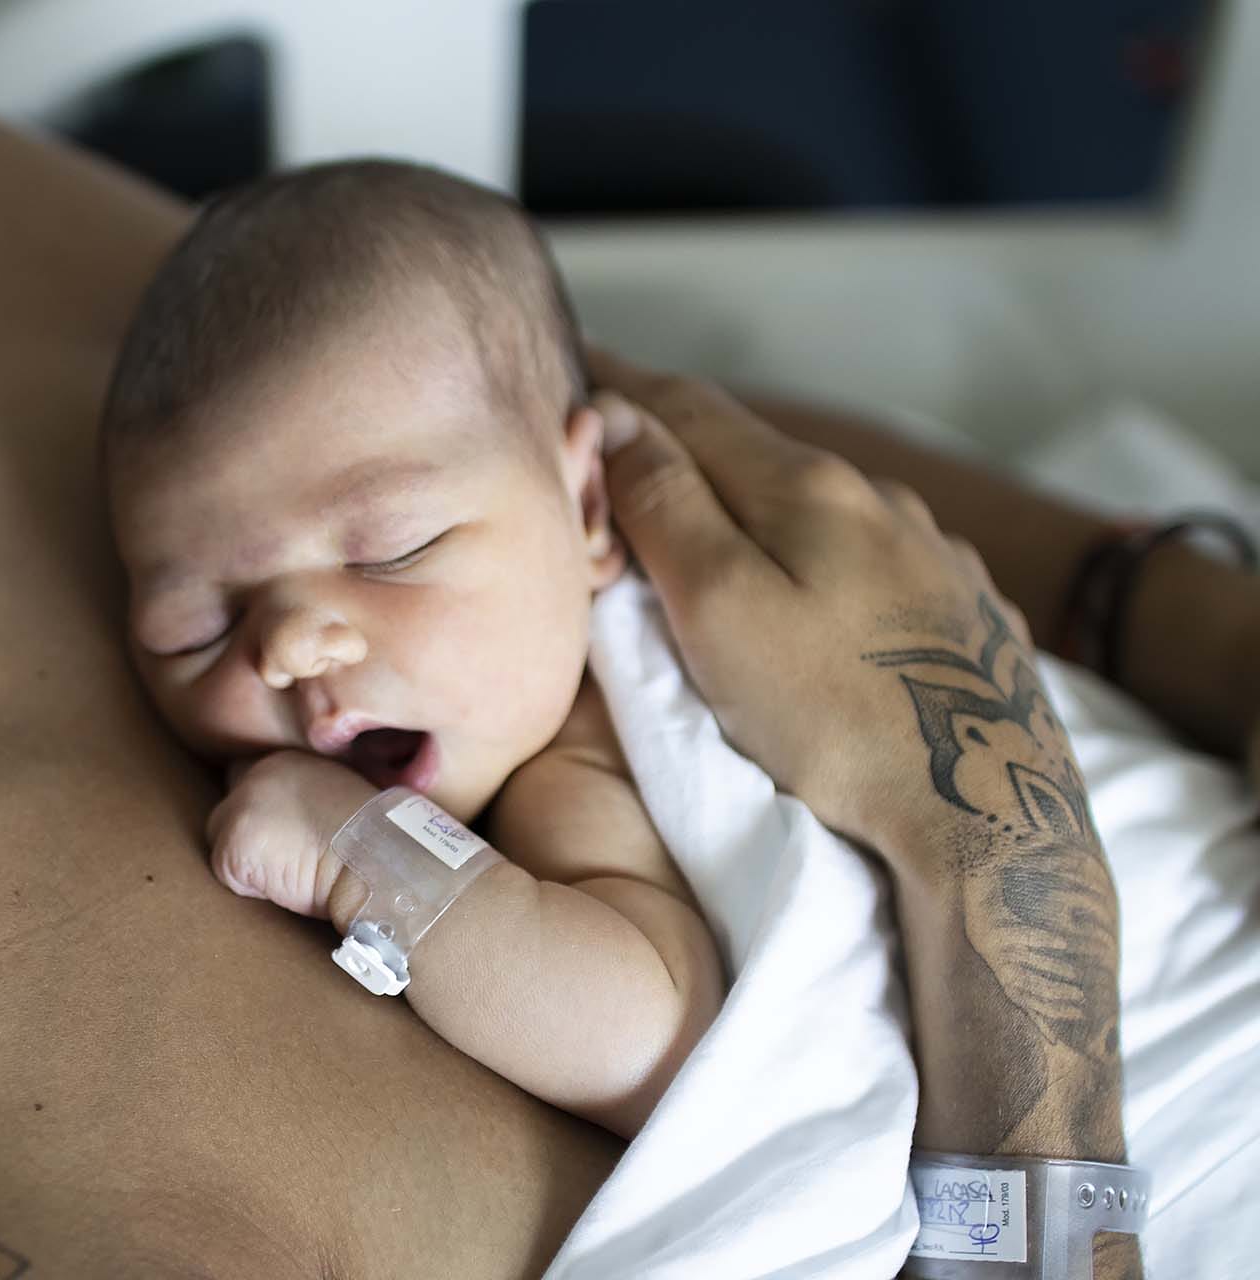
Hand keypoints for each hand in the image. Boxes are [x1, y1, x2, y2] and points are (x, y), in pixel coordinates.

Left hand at [206, 751, 375, 916]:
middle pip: (231, 807)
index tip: (286, 831)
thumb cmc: (376, 839)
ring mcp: (241, 804)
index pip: (254, 779)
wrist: (379, 857)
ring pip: (223, 839)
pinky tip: (289, 881)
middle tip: (288, 855)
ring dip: (250, 859)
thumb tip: (298, 823)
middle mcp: (259, 771)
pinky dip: (252, 886)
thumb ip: (310, 796)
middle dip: (250, 832)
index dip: (266, 810)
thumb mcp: (342, 798)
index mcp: (290, 758)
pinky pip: (229, 874)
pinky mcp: (232, 840)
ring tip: (294, 868)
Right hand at [591, 354, 1037, 852]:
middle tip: (621, 439)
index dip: (624, 386)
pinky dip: (807, 550)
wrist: (992, 815)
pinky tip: (806, 579)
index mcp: (808, 487)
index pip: (690, 407)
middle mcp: (879, 500)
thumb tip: (618, 414)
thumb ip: (665, 506)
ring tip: (704, 515)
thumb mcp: (721, 608)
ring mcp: (931, 554)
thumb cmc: (835, 720)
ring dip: (748, 498)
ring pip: (814, 504)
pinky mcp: (962, 612)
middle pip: (755, 449)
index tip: (579, 364)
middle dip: (682, 439)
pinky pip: (863, 554)